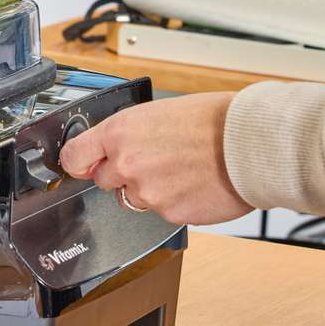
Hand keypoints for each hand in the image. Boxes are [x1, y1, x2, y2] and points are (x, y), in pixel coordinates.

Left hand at [58, 92, 252, 225]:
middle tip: (154, 160)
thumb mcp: (160, 111)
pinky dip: (175, 201)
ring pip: (134, 198)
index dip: (79, 162)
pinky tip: (193, 184)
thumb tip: (114, 148)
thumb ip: (130, 133)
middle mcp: (128, 163)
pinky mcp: (169, 214)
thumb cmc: (214, 120)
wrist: (251, 143)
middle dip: (122, 174)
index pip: (74, 156)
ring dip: (151, 189)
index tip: (81, 164)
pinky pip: (161, 211)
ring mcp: (147, 192)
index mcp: (121, 132)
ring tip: (181, 170)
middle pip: (103, 181)